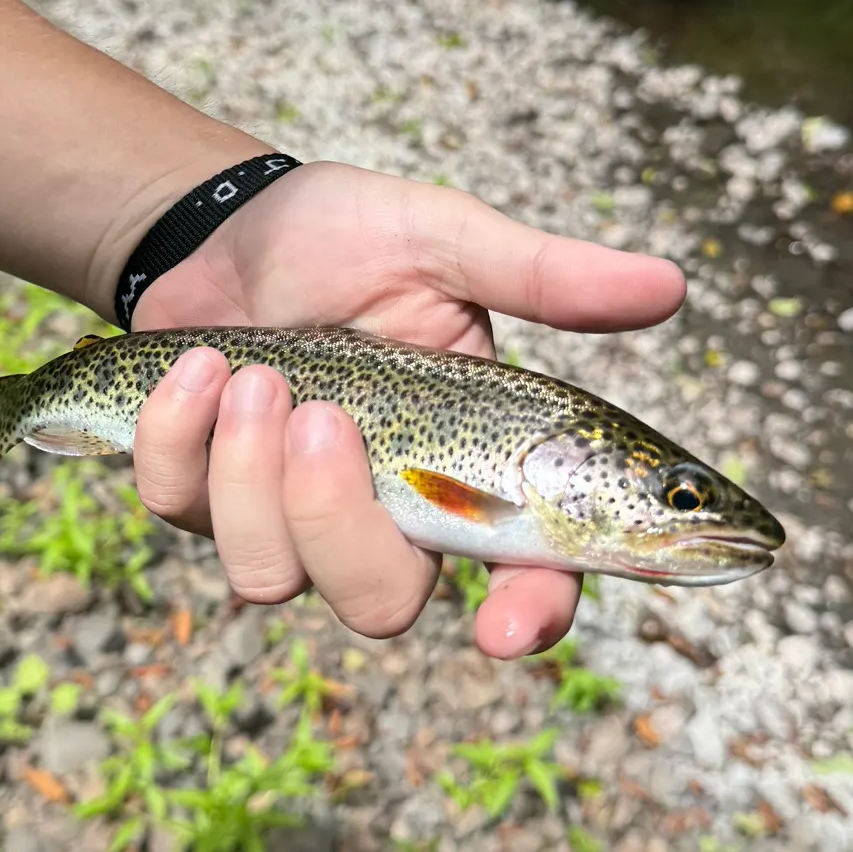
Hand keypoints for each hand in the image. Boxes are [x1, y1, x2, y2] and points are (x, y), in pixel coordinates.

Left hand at [129, 161, 684, 658]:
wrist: (227, 226)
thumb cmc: (349, 237)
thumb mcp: (447, 243)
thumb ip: (544, 277)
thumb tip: (672, 286)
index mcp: (469, 467)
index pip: (525, 572)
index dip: (526, 616)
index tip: (507, 625)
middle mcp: (385, 513)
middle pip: (380, 604)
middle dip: (337, 522)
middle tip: (322, 416)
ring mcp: (287, 517)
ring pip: (269, 574)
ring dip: (250, 472)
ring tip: (255, 371)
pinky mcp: (201, 499)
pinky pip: (181, 513)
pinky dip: (180, 437)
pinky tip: (199, 366)